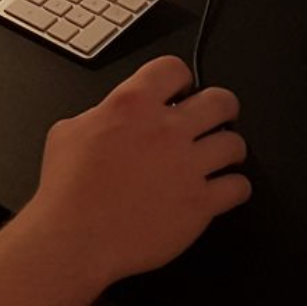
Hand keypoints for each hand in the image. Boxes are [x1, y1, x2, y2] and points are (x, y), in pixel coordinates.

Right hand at [22, 56, 247, 285]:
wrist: (74, 237)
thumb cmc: (67, 191)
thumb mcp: (68, 131)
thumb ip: (100, 114)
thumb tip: (110, 115)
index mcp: (132, 105)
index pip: (174, 68)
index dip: (180, 79)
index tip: (181, 91)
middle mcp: (165, 130)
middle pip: (221, 100)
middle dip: (221, 108)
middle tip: (215, 118)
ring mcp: (187, 167)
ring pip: (235, 144)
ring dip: (228, 149)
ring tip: (220, 157)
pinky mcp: (200, 204)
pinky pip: (238, 187)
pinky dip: (234, 188)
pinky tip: (222, 190)